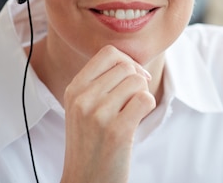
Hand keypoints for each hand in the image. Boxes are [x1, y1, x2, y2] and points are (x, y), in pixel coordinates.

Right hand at [60, 45, 155, 182]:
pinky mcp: (116, 131)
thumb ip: (99, 83)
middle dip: (137, 80)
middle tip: (133, 101)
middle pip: (126, 66)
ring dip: (142, 95)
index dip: (127, 61)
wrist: (86, 181)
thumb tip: (132, 62)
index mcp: (74, 89)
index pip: (108, 53)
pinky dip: (148, 107)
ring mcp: (98, 114)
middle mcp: (82, 99)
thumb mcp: (83, 108)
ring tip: (131, 113)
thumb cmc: (91, 143)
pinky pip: (145, 99)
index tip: (132, 78)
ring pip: (137, 81)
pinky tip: (137, 120)